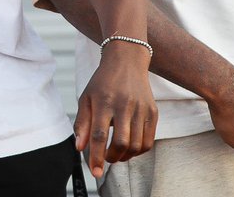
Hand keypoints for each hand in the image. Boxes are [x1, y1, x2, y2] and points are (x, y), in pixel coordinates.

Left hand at [74, 42, 156, 178]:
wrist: (126, 60)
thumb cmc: (102, 82)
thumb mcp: (86, 98)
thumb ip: (82, 123)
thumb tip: (79, 148)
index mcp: (104, 101)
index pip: (99, 135)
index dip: (96, 156)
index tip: (95, 171)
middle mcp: (124, 104)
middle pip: (121, 143)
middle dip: (112, 158)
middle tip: (105, 160)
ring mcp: (141, 108)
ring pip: (136, 145)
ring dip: (125, 157)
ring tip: (116, 154)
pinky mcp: (153, 111)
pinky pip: (148, 141)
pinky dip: (138, 151)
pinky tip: (129, 148)